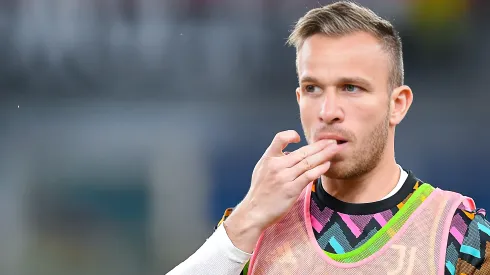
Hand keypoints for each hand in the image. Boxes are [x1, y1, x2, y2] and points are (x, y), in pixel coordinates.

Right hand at [224, 130, 339, 252]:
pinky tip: (327, 165)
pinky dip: (319, 169)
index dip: (290, 135)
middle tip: (331, 140)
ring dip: (324, 155)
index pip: (279, 139)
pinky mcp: (291, 189)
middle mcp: (276, 166)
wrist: (254, 212)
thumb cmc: (260, 192)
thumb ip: (274, 160)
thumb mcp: (261, 170)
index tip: (300, 138)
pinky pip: (308, 176)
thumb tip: (290, 154)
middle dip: (319, 145)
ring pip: (308, 162)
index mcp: (268, 158)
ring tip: (335, 149)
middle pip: (302, 151)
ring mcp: (284, 177)